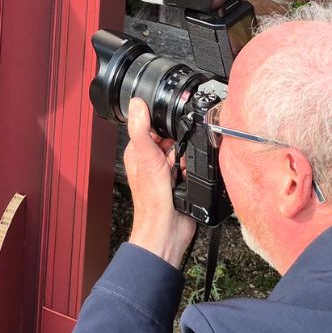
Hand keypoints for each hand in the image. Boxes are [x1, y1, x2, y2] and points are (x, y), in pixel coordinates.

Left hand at [124, 99, 197, 266]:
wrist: (168, 229)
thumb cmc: (152, 200)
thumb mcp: (147, 158)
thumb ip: (141, 130)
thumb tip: (137, 103)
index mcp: (139, 151)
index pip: (152, 126)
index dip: (164, 125)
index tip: (169, 131)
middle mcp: (152, 159)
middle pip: (172, 137)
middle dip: (180, 143)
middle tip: (175, 158)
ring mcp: (167, 170)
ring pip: (184, 150)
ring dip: (188, 157)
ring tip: (180, 171)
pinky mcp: (181, 180)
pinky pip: (193, 165)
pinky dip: (194, 169)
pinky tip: (188, 177)